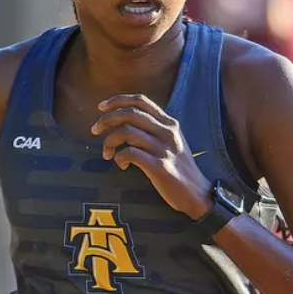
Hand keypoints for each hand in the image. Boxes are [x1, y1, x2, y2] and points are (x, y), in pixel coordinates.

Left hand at [92, 95, 211, 217]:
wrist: (197, 193)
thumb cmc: (178, 168)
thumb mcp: (170, 142)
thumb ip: (152, 130)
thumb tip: (122, 124)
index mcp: (169, 123)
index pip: (141, 100)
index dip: (118, 100)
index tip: (101, 107)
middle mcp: (168, 132)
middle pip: (130, 113)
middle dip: (107, 119)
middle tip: (95, 130)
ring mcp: (164, 149)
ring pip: (127, 132)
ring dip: (109, 141)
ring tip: (107, 153)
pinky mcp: (160, 166)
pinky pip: (131, 153)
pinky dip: (119, 157)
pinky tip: (121, 164)